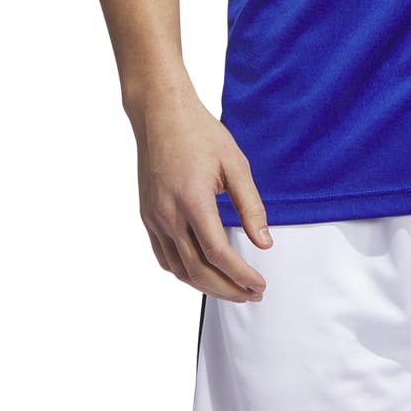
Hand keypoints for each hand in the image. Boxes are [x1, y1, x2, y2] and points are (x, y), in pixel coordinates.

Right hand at [129, 83, 272, 301]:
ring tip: (232, 290)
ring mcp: (154, 218)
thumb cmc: (200, 133)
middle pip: (198, 271)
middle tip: (252, 295)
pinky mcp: (147, 216)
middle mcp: (169, 215)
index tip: (260, 284)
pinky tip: (201, 273)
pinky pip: (164, 257)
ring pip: (179, 269)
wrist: (161, 115)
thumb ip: (250, 206)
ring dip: (207, 286)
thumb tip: (264, 243)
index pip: (218, 254)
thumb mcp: (235, 164)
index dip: (241, 276)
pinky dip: (184, 273)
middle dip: (228, 289)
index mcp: (193, 200)